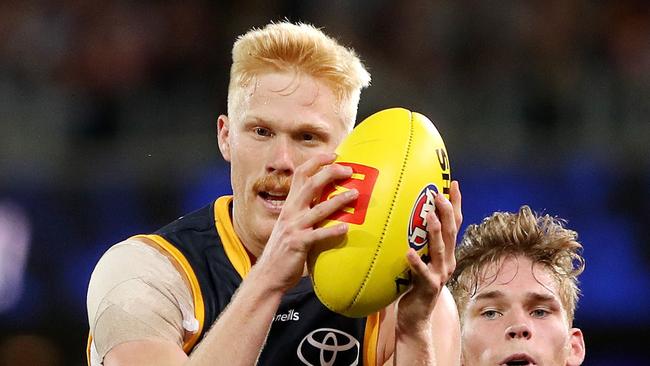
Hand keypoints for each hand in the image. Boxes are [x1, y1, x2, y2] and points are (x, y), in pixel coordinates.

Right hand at [254, 153, 358, 291]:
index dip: (316, 162)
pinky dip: (332, 231)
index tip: (334, 155)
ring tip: (355, 195)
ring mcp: (293, 228)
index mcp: (289, 205)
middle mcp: (290, 212)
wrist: (268, 275)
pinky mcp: (297, 244)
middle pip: (309, 184)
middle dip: (329, 173)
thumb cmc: (285, 251)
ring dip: (338, 200)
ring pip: (317, 209)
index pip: (300, 174)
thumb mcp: (292, 226)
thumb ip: (306, 214)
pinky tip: (345, 229)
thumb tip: (328, 204)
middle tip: (348, 170)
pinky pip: (317, 235)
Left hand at [396, 180, 461, 331]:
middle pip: (450, 232)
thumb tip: (405, 218)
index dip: (455, 204)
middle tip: (438, 194)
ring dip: (434, 231)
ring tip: (429, 215)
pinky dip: (416, 262)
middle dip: (446, 211)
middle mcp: (447, 262)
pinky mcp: (428, 287)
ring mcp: (439, 275)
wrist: (416, 318)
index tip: (452, 183)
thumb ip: (417, 243)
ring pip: (440, 249)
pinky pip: (421, 273)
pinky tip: (408, 252)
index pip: (454, 224)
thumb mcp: (418, 261)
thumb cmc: (413, 286)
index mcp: (446, 254)